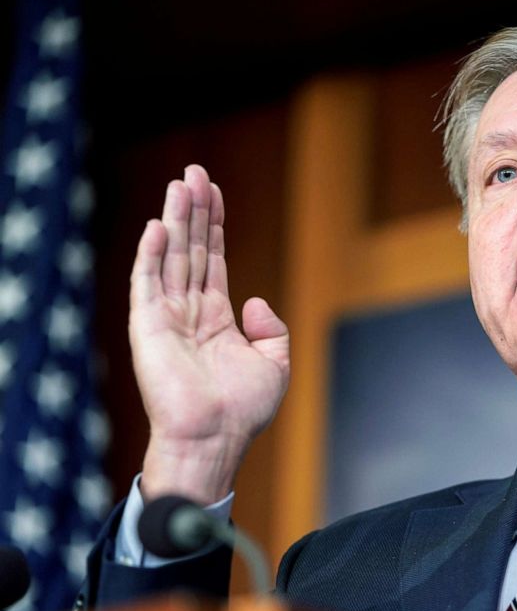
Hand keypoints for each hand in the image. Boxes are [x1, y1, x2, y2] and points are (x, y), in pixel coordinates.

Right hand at [130, 165, 289, 503]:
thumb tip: (256, 300)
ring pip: (171, 257)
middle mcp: (189, 311)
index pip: (213, 259)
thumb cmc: (243, 410)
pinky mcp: (148, 328)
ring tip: (180, 184)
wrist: (216, 438)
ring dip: (174, 220)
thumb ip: (271, 329)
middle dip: (194, 211)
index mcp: (216, 318)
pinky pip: (147, 284)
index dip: (214, 225)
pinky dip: (151, 255)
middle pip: (192, 249)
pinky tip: (157, 227)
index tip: (213, 192)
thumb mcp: (275, 364)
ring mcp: (167, 317)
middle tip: (194, 172)